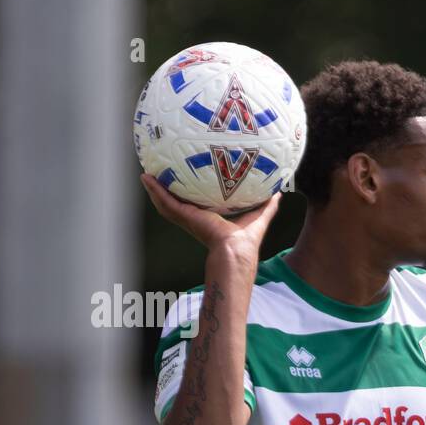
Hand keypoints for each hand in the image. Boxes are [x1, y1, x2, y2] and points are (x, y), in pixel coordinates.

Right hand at [140, 173, 279, 254]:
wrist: (236, 250)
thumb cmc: (247, 240)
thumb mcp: (258, 216)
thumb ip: (268, 205)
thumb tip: (279, 192)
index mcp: (210, 220)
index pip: (197, 206)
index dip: (191, 195)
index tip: (186, 182)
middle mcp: (195, 220)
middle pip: (178, 203)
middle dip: (168, 191)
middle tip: (160, 175)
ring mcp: (187, 219)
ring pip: (166, 203)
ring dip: (155, 190)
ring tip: (146, 174)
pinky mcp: (183, 217)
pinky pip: (165, 201)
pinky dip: (155, 190)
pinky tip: (146, 178)